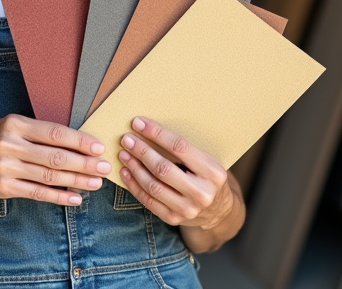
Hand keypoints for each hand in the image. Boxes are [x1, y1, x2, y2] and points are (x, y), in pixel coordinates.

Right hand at [0, 114, 111, 205]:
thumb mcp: (13, 125)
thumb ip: (40, 133)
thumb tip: (78, 144)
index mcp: (16, 125)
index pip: (55, 133)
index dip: (79, 141)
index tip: (98, 147)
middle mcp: (11, 145)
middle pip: (55, 157)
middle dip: (84, 163)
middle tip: (104, 167)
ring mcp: (7, 168)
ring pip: (49, 176)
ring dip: (76, 181)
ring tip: (95, 183)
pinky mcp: (4, 187)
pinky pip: (37, 193)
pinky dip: (59, 196)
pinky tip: (75, 197)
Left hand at [117, 116, 234, 229]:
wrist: (217, 210)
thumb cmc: (206, 177)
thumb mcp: (206, 160)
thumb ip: (184, 149)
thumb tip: (148, 128)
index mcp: (213, 172)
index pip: (179, 147)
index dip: (156, 134)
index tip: (138, 123)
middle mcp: (202, 193)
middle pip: (163, 169)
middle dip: (141, 151)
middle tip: (127, 139)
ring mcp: (188, 209)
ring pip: (153, 186)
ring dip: (134, 168)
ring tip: (124, 154)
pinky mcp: (173, 218)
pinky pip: (148, 201)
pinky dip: (134, 185)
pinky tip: (126, 172)